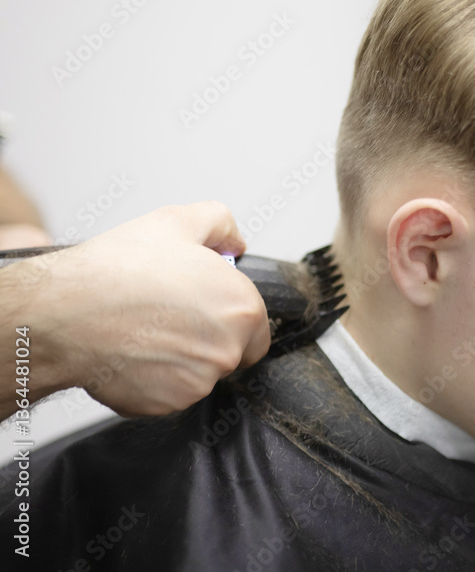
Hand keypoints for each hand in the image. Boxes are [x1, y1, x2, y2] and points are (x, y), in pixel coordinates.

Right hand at [2, 201, 270, 417]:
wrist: (64, 312)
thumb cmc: (117, 270)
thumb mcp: (177, 222)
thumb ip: (219, 224)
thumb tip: (235, 242)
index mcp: (243, 308)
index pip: (257, 328)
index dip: (231, 317)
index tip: (205, 310)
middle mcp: (229, 349)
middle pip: (231, 353)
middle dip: (207, 339)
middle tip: (170, 318)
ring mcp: (199, 382)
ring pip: (199, 376)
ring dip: (180, 361)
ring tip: (145, 331)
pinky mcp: (168, 405)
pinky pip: (169, 395)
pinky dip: (154, 381)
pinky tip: (132, 354)